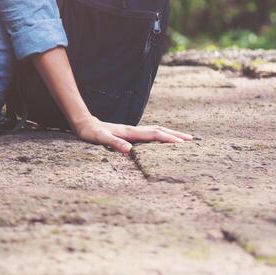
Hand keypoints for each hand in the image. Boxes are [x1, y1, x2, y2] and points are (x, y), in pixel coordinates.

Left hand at [72, 116, 193, 153]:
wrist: (84, 124)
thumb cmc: (91, 133)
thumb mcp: (100, 139)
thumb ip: (114, 143)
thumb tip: (129, 151)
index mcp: (130, 132)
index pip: (154, 134)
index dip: (168, 138)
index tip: (183, 143)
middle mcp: (134, 130)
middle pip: (159, 130)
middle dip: (175, 135)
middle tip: (191, 140)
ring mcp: (133, 131)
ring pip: (155, 131)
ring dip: (169, 134)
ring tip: (182, 139)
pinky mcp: (130, 133)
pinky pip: (149, 134)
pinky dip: (160, 136)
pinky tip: (162, 141)